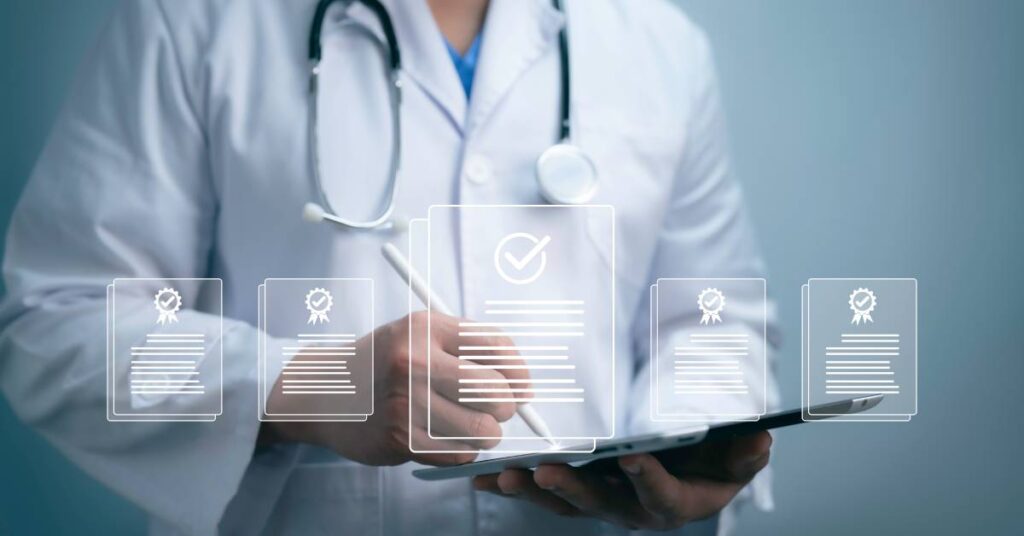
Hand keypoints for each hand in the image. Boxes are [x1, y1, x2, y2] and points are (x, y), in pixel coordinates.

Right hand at [261, 311, 530, 465]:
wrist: (323, 392)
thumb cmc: (383, 363)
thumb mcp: (418, 335)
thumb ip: (467, 349)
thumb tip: (522, 383)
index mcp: (424, 328)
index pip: (496, 347)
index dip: (519, 371)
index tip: (522, 386)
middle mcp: (414, 362)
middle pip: (494, 391)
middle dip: (505, 406)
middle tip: (496, 409)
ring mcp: (406, 402)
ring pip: (483, 429)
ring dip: (485, 433)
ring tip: (468, 424)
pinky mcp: (401, 438)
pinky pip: (460, 452)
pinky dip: (462, 449)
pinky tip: (444, 436)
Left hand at [472, 432, 771, 529]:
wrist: (690, 461)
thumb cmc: (712, 456)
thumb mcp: (737, 454)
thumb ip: (745, 452)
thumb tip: (760, 441)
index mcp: (676, 502)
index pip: (662, 497)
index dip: (648, 480)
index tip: (632, 459)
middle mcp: (634, 509)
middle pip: (601, 505)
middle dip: (572, 490)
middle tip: (546, 471)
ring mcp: (603, 502)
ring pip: (566, 503)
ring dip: (535, 490)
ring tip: (506, 475)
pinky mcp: (579, 491)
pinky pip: (546, 492)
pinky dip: (518, 486)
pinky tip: (487, 477)